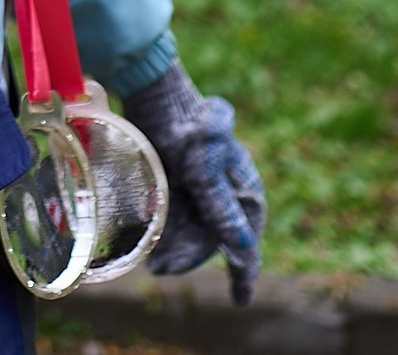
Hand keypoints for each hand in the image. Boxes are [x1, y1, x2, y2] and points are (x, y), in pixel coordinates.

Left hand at [122, 63, 266, 304]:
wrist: (156, 97)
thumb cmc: (186, 130)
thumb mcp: (204, 172)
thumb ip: (221, 210)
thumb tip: (244, 248)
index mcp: (243, 191)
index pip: (247, 242)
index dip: (244, 272)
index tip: (241, 300)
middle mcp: (225, 194)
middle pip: (212, 241)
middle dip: (189, 256)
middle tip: (161, 268)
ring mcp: (202, 191)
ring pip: (192, 233)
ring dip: (173, 248)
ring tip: (153, 257)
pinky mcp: (180, 186)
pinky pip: (176, 219)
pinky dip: (165, 232)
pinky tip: (150, 240)